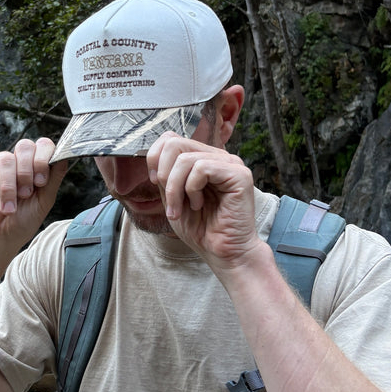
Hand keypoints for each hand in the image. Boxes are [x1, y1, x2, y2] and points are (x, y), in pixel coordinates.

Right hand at [0, 137, 66, 255]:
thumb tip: (64, 157)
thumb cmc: (22, 222)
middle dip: (26, 172)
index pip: (43, 145)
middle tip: (25, 195)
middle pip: (25, 146)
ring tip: (9, 207)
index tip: (41, 182)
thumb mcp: (44, 202)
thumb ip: (54, 178)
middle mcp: (18, 161)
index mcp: (36, 166)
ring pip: (6, 159)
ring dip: (9, 186)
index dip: (43, 159)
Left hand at [146, 132, 262, 269]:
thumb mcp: (173, 198)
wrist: (223, 253)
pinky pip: (201, 168)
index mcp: (202, 160)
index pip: (171, 138)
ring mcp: (230, 163)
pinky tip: (198, 204)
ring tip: (181, 209)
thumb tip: (151, 156)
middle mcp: (217, 157)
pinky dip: (191, 189)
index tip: (155, 183)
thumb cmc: (202, 230)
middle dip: (163, 175)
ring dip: (175, 189)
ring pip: (185, 159)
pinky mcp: (239, 174)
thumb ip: (165, 176)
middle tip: (169, 201)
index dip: (155, 158)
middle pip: (175, 143)